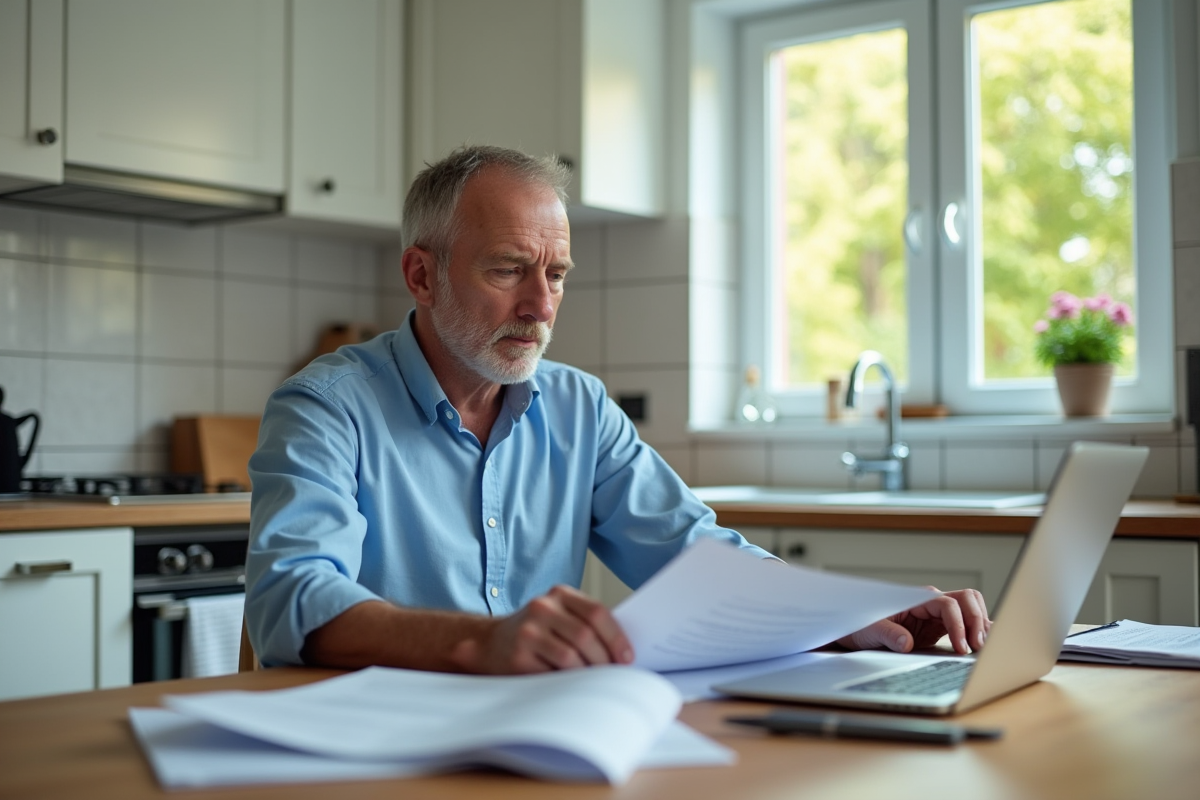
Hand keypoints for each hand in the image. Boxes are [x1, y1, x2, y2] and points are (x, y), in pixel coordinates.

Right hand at [451, 585, 634, 673]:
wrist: (491, 643)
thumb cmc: (537, 632)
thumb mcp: (560, 616)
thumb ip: (586, 624)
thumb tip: (623, 653)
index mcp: (559, 594)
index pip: (596, 612)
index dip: (616, 637)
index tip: (627, 658)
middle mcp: (541, 608)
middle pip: (585, 636)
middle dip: (604, 660)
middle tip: (613, 676)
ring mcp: (527, 632)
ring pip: (570, 657)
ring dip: (587, 674)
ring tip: (594, 682)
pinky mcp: (518, 657)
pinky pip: (552, 674)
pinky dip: (567, 683)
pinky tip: (572, 686)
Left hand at [837, 588, 990, 654]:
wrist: (858, 632)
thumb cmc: (863, 626)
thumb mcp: (872, 631)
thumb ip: (889, 635)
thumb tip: (906, 643)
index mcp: (918, 598)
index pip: (948, 604)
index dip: (959, 625)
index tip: (962, 647)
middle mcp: (932, 602)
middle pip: (967, 600)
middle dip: (977, 621)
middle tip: (979, 647)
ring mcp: (938, 614)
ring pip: (971, 608)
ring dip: (981, 625)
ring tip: (985, 647)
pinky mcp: (941, 626)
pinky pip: (966, 623)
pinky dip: (978, 630)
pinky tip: (984, 644)